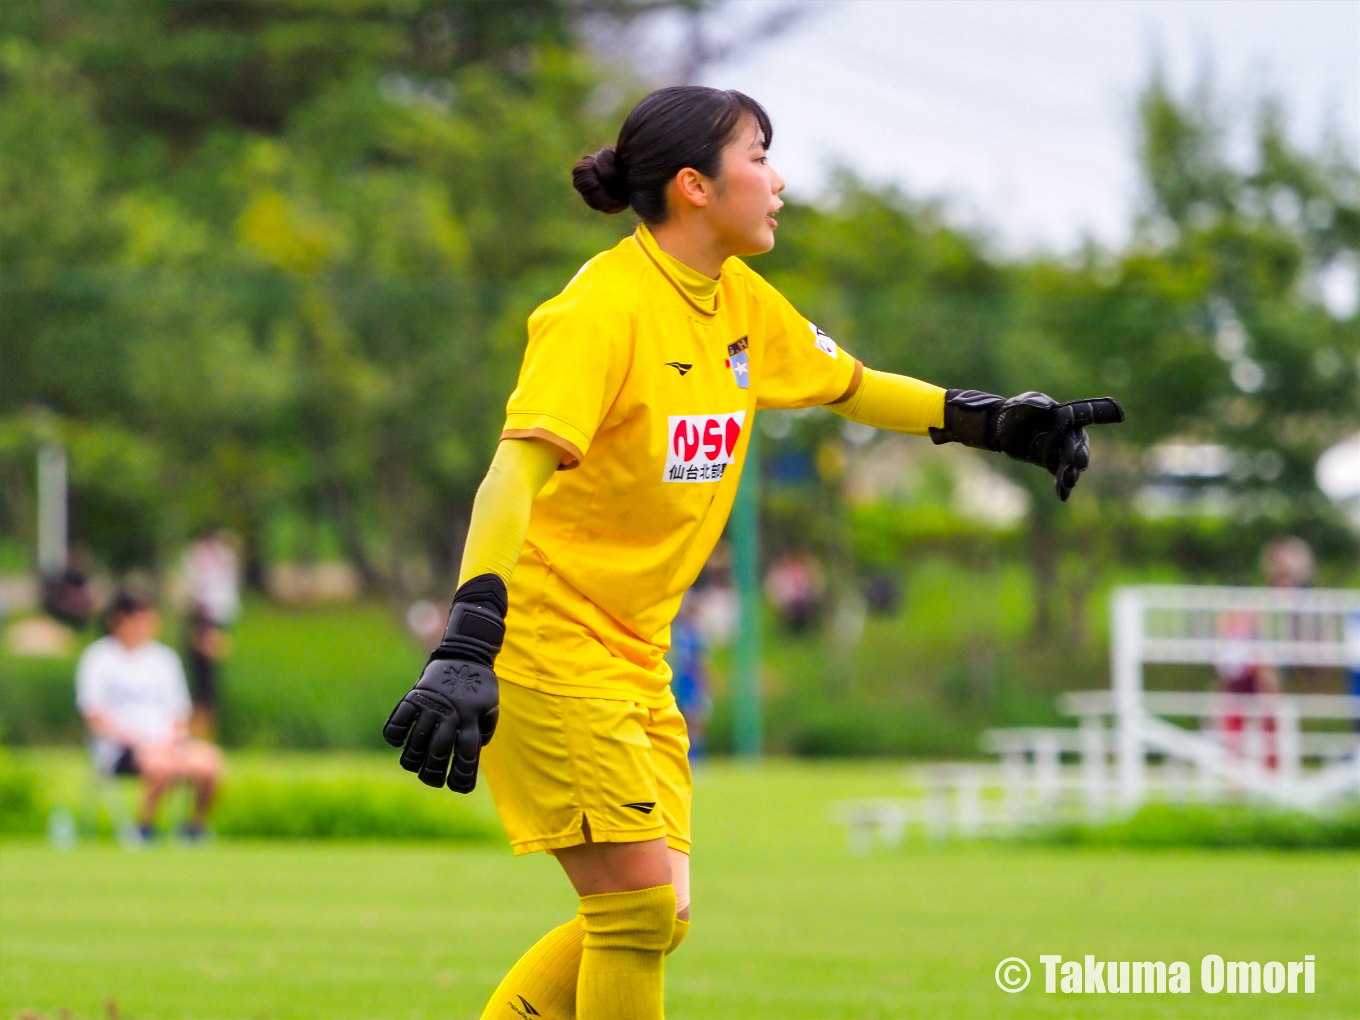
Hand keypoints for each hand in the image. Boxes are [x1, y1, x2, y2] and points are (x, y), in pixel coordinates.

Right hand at [383, 657, 498, 790]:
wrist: (465, 653)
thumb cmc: (479, 684)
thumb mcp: (491, 705)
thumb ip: (485, 728)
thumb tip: (476, 748)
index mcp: (471, 719)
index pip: (467, 755)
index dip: (462, 775)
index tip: (459, 787)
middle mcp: (451, 715)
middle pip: (438, 753)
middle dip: (433, 773)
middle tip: (431, 780)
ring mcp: (432, 705)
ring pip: (417, 741)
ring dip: (412, 759)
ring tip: (412, 765)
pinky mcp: (415, 695)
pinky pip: (399, 719)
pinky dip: (394, 733)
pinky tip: (397, 742)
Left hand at [930, 390, 1123, 500]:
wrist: (1001, 429)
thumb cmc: (1015, 411)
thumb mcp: (1022, 403)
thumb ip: (1033, 402)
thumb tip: (1047, 407)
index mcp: (1066, 415)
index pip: (1087, 413)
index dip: (1103, 412)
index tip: (1119, 414)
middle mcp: (1069, 433)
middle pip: (1078, 444)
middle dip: (1079, 453)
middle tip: (1079, 463)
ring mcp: (1062, 450)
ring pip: (1071, 463)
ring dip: (1071, 473)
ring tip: (1069, 481)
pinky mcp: (1052, 463)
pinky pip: (1060, 475)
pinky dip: (1061, 485)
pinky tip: (1062, 495)